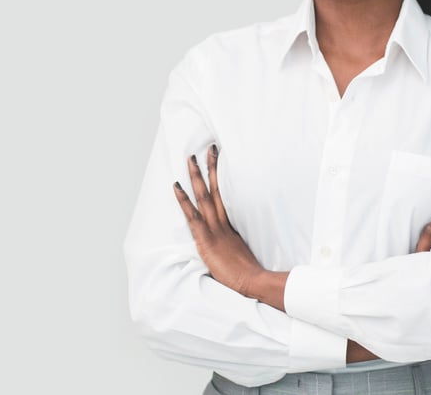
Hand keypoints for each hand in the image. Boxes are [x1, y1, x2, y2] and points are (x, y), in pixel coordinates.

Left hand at [173, 145, 264, 296]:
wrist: (254, 281)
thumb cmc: (247, 272)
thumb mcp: (240, 252)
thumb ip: (233, 242)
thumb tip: (229, 239)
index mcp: (230, 226)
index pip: (223, 196)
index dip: (219, 179)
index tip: (218, 162)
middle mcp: (223, 223)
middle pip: (216, 189)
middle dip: (212, 168)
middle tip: (210, 148)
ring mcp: (214, 229)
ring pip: (204, 197)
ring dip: (196, 176)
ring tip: (191, 159)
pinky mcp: (206, 239)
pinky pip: (192, 215)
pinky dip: (183, 200)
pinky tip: (176, 186)